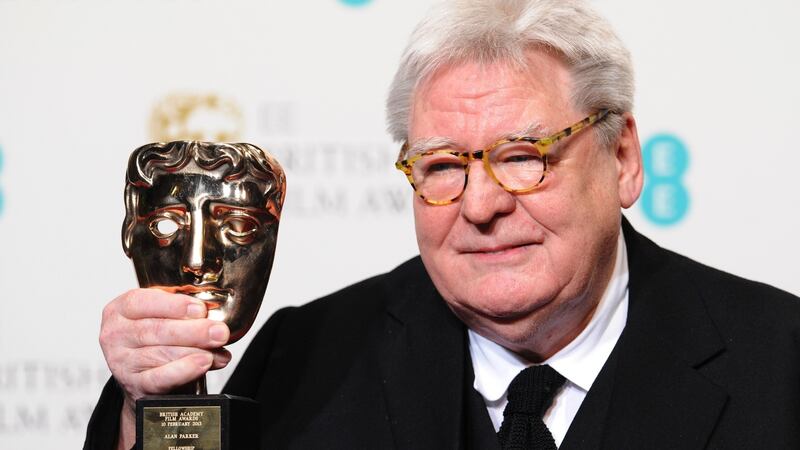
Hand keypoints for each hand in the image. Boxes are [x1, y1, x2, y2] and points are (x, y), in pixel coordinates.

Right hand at [99, 288, 231, 448]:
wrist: (146, 380)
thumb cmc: (158, 341)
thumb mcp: (164, 318)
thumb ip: (185, 314)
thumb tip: (215, 320)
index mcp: (120, 309)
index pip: (141, 302)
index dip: (173, 305)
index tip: (200, 309)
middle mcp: (115, 334)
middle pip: (156, 330)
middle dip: (193, 331)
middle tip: (220, 331)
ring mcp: (121, 361)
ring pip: (161, 353)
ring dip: (195, 351)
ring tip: (217, 350)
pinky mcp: (133, 385)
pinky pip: (160, 378)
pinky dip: (184, 370)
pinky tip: (204, 363)